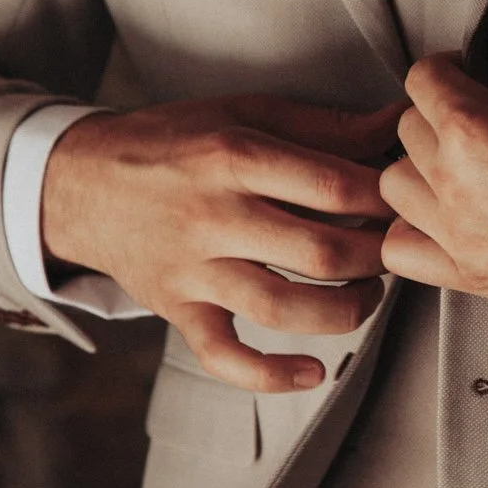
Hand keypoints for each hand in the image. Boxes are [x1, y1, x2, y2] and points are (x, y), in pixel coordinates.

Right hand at [42, 95, 403, 391]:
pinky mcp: (177, 310)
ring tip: (366, 295)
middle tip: (392, 251)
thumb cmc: (175, 144)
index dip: (385, 201)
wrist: (82, 182)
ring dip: (346, 311)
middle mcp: (212, 215)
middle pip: (320, 252)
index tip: (405, 203)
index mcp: (234, 156)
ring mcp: (192, 269)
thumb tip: (398, 123)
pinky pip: (225, 356)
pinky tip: (313, 371)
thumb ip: (325, 126)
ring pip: (283, 308)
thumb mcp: (245, 113)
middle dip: (376, 258)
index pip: (334, 186)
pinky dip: (272, 374)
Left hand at [379, 20, 487, 323]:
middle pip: (407, 129)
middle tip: (478, 118)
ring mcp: (459, 238)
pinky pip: (401, 251)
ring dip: (420, 170)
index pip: (423, 79)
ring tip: (462, 167)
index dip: (450, 68)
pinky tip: (445, 218)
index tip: (469, 74)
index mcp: (478, 133)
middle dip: (438, 115)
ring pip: (395, 187)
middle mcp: (457, 187)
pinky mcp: (471, 277)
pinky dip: (412, 232)